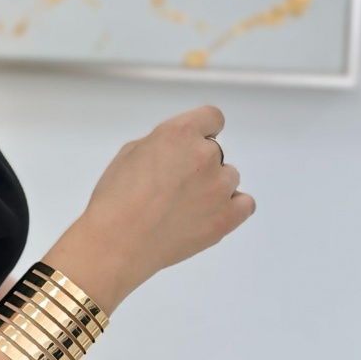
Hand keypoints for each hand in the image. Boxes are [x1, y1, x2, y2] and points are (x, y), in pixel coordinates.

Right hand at [78, 104, 254, 292]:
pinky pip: (245, 204)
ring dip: (213, 186)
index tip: (193, 143)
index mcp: (179, 133)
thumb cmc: (115, 198)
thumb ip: (161, 144)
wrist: (118, 242)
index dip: (203, 130)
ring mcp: (219, 187)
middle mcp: (205, 155)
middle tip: (174, 185)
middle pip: (216, 152)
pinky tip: (209, 213)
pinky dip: (231, 206)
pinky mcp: (227, 217)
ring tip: (186, 205)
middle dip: (198, 163)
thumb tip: (176, 151)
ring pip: (229, 177)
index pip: (212, 117)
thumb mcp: (130, 153)